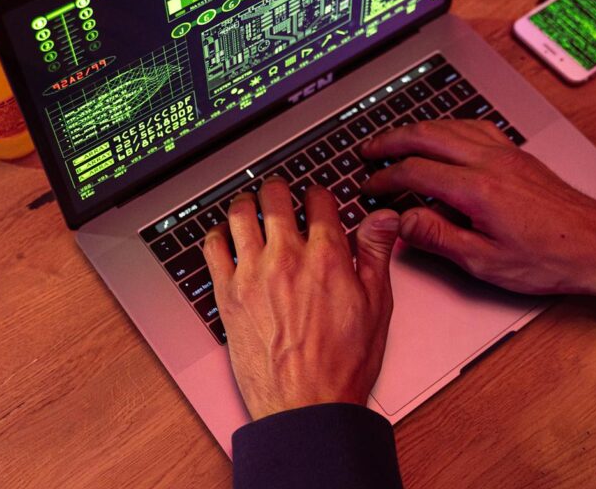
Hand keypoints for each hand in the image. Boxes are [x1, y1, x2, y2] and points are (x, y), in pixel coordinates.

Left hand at [202, 178, 398, 419]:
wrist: (306, 406)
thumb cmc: (342, 365)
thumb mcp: (377, 306)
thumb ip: (376, 254)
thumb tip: (383, 218)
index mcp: (327, 257)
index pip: (318, 199)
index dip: (319, 194)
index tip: (317, 199)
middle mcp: (287, 258)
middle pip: (275, 197)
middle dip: (280, 189)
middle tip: (280, 191)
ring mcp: (253, 274)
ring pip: (241, 214)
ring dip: (247, 203)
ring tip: (251, 204)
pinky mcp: (227, 295)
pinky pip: (212, 248)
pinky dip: (217, 234)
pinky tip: (225, 235)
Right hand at [359, 120, 595, 295]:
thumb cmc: (550, 259)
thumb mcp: (485, 263)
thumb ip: (439, 239)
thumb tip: (404, 223)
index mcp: (477, 189)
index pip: (415, 172)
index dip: (385, 178)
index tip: (369, 186)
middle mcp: (491, 162)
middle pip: (428, 136)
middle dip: (393, 140)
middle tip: (369, 149)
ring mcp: (507, 155)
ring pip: (452, 126)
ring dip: (419, 129)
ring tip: (398, 138)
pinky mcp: (519, 157)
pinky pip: (475, 128)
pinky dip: (449, 127)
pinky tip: (446, 135)